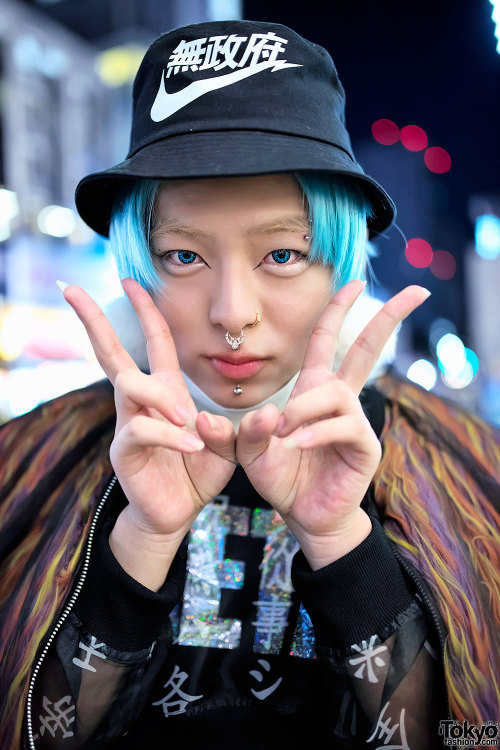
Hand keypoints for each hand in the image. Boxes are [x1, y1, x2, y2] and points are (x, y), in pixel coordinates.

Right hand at [62, 278, 235, 585]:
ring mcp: (128, 423)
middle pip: (111, 352)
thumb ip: (229, 427)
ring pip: (129, 385)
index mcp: (164, 390)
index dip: (145, 311)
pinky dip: (171, 435)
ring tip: (188, 417)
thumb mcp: (226, 444)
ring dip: (162, 395)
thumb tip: (206, 419)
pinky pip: (143, 429)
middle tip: (70, 289)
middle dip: (93, 319)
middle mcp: (140, 401)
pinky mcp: (126, 451)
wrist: (178, 510)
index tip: (131, 281)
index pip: (154, 341)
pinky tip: (193, 447)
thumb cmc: (198, 470)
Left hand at [236, 281, 430, 569]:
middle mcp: (340, 398)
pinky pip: (343, 426)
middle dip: (389, 318)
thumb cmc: (281, 475)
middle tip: (416, 291)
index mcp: (315, 389)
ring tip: (281, 434)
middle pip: (366, 349)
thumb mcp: (249, 450)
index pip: (326, 340)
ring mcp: (355, 420)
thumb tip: (266, 414)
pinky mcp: (364, 445)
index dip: (338, 310)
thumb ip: (245, 431)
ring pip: (335, 394)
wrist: (302, 513)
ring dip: (303, 410)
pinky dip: (315, 433)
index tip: (356, 282)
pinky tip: (296, 444)